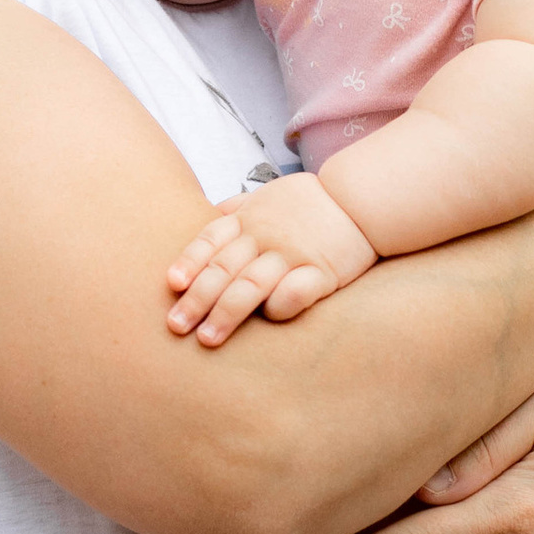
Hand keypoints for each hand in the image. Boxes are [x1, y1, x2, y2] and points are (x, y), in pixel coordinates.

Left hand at [166, 174, 378, 345]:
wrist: (362, 198)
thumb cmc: (310, 202)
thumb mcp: (267, 194)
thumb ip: (236, 207)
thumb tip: (205, 214)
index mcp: (249, 218)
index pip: (210, 239)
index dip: (189, 261)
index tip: (172, 285)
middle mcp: (266, 235)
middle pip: (224, 267)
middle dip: (197, 298)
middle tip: (176, 327)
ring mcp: (294, 254)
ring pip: (251, 284)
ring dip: (226, 312)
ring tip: (207, 339)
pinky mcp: (322, 272)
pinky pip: (295, 292)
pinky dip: (279, 307)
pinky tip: (267, 320)